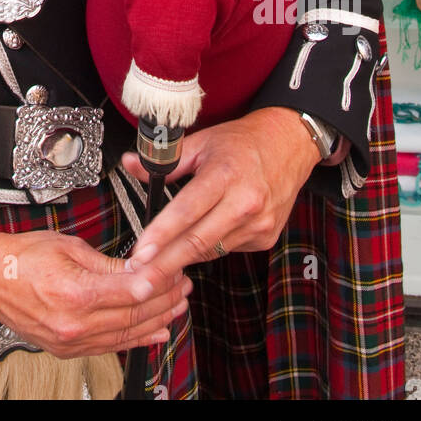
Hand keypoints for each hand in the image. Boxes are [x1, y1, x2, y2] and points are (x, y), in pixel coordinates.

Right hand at [0, 221, 191, 359]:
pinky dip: (134, 340)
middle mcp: (74, 323)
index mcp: (75, 293)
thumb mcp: (70, 247)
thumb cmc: (22, 258)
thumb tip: (139, 268)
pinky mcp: (66, 348)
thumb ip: (108, 263)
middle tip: (182, 286)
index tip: (175, 273)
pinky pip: (108, 346)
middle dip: (164, 300)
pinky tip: (153, 333)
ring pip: (125, 334)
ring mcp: (70, 340)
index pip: (130, 291)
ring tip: (176, 308)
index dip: (158, 283)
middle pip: (132, 315)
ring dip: (156, 321)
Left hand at [123, 107, 321, 271]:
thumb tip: (131, 163)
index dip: (161, 234)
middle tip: (139, 278)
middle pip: (198, 242)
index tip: (141, 252)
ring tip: (155, 265)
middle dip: (164, 264)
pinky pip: (226, 249)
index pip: (187, 211)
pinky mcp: (265, 238)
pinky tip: (195, 242)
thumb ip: (165, 160)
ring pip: (210, 250)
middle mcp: (246, 202)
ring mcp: (259, 224)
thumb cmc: (242, 142)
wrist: (288, 145)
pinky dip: (206, 249)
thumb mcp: (202, 142)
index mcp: (226, 174)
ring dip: (182, 260)